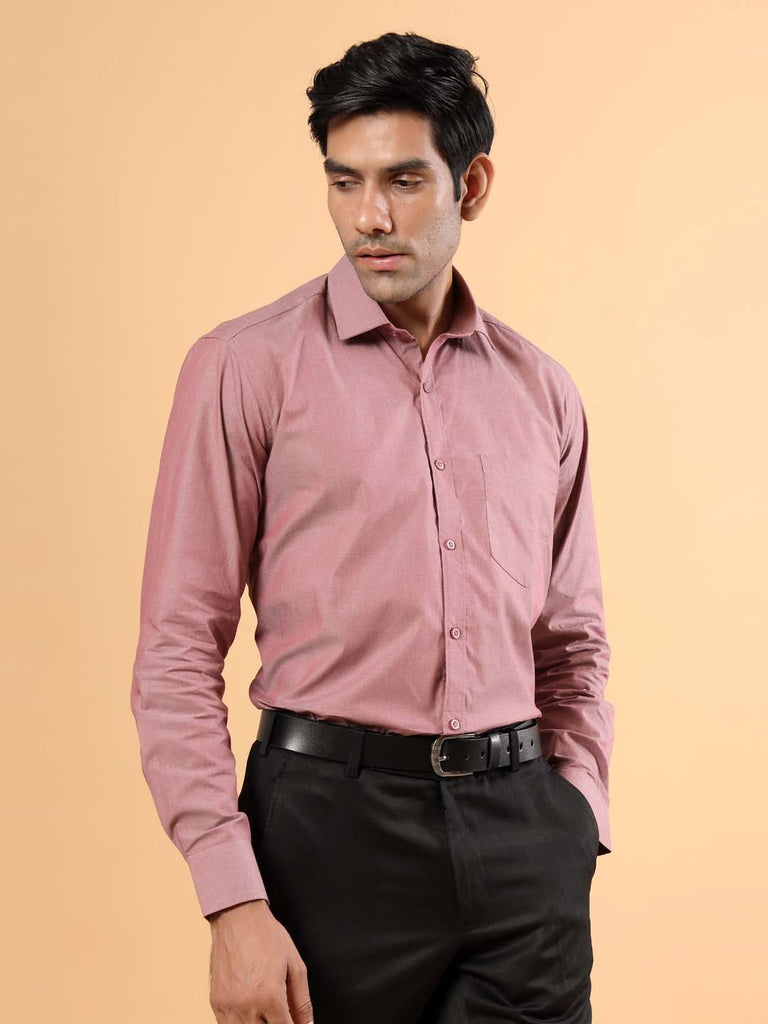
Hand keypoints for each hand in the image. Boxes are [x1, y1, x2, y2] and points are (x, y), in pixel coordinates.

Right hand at [207, 899, 313, 1022]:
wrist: (238, 917)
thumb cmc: (266, 936)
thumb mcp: (295, 966)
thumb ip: (302, 1002)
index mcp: (270, 996)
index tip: (294, 1022)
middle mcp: (247, 1005)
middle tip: (280, 1012)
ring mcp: (228, 1006)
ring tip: (266, 1011)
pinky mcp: (216, 1003)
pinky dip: (241, 1023)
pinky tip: (250, 1011)